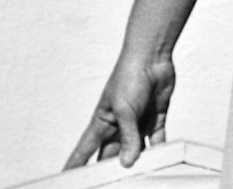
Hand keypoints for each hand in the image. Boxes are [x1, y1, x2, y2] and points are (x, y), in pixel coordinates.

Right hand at [63, 51, 174, 170]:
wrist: (152, 56)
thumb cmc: (129, 75)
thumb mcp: (124, 109)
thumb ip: (127, 137)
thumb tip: (127, 163)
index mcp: (103, 122)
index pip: (85, 149)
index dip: (76, 164)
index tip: (68, 180)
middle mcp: (119, 125)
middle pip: (111, 155)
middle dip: (110, 170)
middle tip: (111, 183)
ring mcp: (138, 122)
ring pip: (136, 151)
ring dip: (138, 162)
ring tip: (140, 178)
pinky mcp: (155, 118)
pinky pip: (158, 140)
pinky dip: (161, 150)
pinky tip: (163, 161)